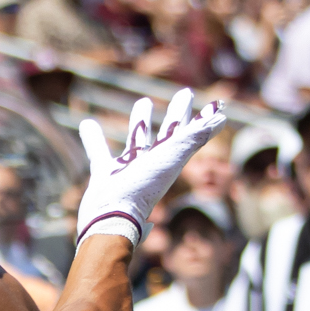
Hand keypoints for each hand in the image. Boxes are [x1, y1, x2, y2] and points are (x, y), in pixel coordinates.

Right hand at [77, 89, 225, 245]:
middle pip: (170, 133)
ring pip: (138, 140)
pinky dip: (93, 137)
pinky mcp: (106, 174)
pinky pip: (100, 151)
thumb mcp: (172, 158)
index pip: (190, 132)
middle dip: (178, 114)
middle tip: (185, 93)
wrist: (112, 217)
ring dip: (142, 121)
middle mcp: (154, 163)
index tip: (213, 104)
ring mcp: (130, 169)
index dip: (202, 118)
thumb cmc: (144, 188)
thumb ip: (195, 137)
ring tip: (144, 102)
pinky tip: (87, 122)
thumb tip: (222, 117)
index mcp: (171, 159)